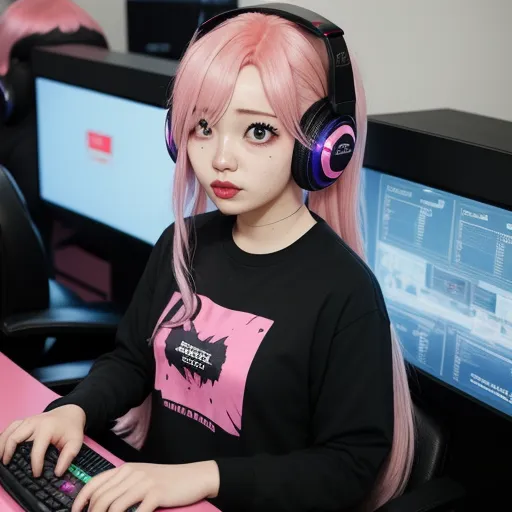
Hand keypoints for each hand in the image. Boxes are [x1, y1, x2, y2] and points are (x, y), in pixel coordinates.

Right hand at [0, 405, 85, 476]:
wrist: (70, 412)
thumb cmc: (71, 428)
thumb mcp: (76, 442)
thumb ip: (68, 458)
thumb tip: (58, 473)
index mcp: (48, 428)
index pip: (37, 449)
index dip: (35, 464)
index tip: (37, 474)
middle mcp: (35, 422)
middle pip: (15, 438)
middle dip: (8, 453)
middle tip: (8, 467)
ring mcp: (28, 420)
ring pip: (9, 432)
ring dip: (1, 445)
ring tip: (0, 460)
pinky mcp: (24, 421)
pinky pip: (10, 428)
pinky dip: (3, 437)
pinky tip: (1, 448)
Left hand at [71, 461, 219, 511]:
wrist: (194, 476)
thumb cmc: (168, 480)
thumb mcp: (143, 477)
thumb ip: (123, 485)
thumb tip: (102, 502)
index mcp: (127, 469)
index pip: (95, 482)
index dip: (81, 499)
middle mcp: (133, 473)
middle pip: (102, 497)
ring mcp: (145, 483)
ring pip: (114, 506)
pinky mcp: (156, 493)